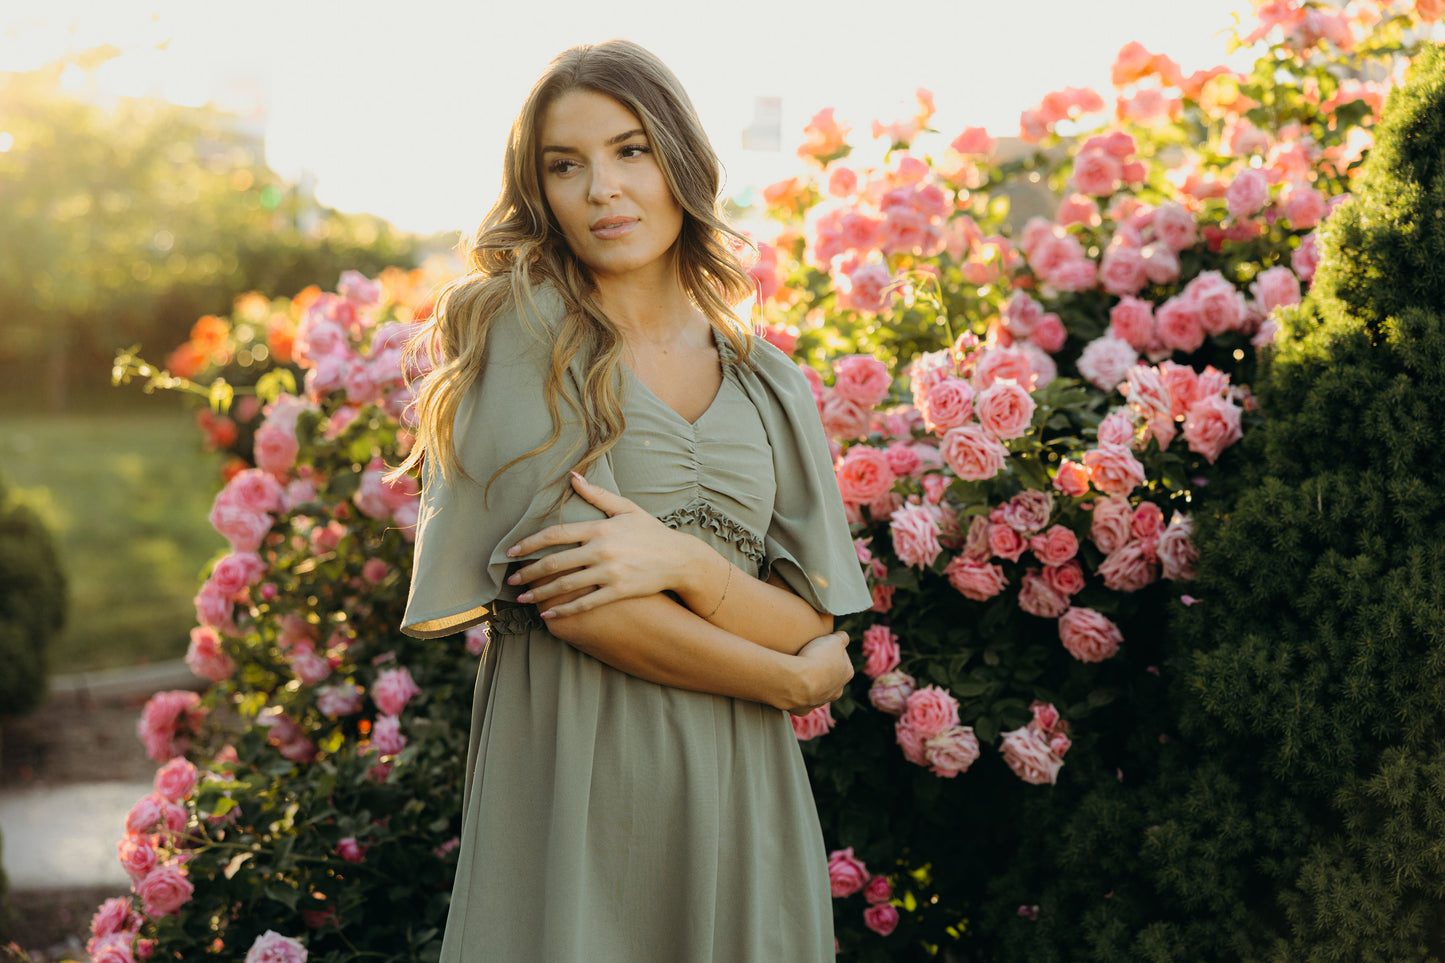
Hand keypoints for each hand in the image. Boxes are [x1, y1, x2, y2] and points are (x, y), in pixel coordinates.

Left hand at [505, 471, 699, 616]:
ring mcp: (610, 572)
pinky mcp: (618, 592)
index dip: (529, 543)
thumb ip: (597, 494)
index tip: (511, 552)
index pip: (556, 534)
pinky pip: (585, 603)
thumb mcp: (626, 508)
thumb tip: (572, 476)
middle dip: (528, 572)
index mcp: (600, 528)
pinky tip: (548, 615)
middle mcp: (602, 550)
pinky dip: (564, 610)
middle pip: (555, 562)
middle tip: (510, 580)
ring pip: (566, 585)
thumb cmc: (651, 532)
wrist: (679, 559)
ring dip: (540, 593)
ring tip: (522, 599)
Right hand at [787, 631, 852, 713]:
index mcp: (847, 673)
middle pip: (830, 677)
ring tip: (798, 671)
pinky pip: (800, 701)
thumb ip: (842, 638)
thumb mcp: (833, 640)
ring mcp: (820, 702)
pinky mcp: (804, 709)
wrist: (797, 681)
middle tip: (808, 660)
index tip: (820, 647)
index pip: (843, 658)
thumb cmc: (817, 658)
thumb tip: (843, 636)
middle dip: (822, 670)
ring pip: (817, 691)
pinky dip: (796, 694)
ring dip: (809, 683)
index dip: (831, 651)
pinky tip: (790, 686)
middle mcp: (837, 690)